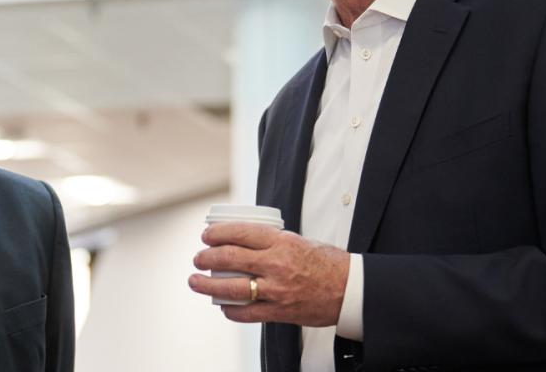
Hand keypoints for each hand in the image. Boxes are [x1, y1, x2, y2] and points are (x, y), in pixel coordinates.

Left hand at [188, 222, 349, 326]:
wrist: (350, 289)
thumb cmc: (327, 263)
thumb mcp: (299, 241)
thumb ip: (273, 242)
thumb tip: (245, 241)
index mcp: (281, 242)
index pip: (240, 233)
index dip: (217, 234)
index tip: (206, 236)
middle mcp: (276, 264)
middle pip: (229, 258)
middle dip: (207, 257)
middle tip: (198, 258)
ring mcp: (276, 290)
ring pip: (232, 288)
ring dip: (207, 285)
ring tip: (195, 281)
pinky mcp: (280, 311)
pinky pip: (247, 313)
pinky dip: (230, 310)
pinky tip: (222, 305)